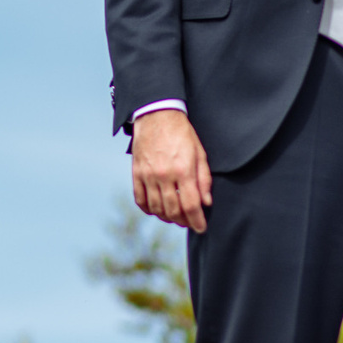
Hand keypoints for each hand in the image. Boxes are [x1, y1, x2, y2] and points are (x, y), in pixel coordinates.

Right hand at [131, 108, 211, 232]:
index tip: (201, 227)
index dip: (197, 221)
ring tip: (175, 217)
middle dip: (183, 221)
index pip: (191, 205)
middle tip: (190, 222)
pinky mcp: (137, 173)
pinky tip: (157, 210)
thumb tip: (206, 202)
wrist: (157, 115)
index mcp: (183, 170)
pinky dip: (148, 209)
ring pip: (156, 208)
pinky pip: (140, 199)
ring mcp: (148, 175)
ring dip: (167, 217)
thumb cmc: (182, 134)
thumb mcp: (200, 153)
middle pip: (173, 210)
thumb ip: (204, 179)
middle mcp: (164, 175)